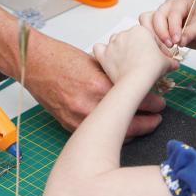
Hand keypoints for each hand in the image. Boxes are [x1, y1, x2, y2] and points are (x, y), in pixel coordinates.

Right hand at [24, 33, 165, 136]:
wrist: (34, 64)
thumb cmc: (61, 59)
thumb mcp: (96, 63)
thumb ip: (115, 76)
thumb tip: (136, 83)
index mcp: (100, 86)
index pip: (136, 100)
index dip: (153, 103)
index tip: (161, 103)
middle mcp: (90, 105)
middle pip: (129, 122)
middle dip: (148, 122)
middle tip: (158, 117)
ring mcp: (79, 119)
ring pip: (114, 134)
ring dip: (132, 131)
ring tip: (144, 124)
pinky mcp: (70, 126)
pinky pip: (97, 135)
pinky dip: (111, 134)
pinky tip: (121, 129)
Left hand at [93, 26, 178, 84]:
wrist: (136, 80)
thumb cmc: (150, 69)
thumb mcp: (167, 63)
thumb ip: (171, 61)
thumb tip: (175, 64)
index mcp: (140, 30)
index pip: (149, 38)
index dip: (155, 49)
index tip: (157, 58)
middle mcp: (125, 33)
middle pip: (131, 38)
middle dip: (136, 48)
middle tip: (143, 61)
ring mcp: (112, 43)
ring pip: (115, 41)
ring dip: (120, 48)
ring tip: (127, 60)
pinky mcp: (103, 54)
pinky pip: (98, 48)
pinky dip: (102, 52)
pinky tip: (109, 58)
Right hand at [139, 0, 195, 49]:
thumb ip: (191, 33)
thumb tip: (179, 41)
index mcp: (181, 1)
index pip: (172, 13)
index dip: (173, 28)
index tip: (177, 41)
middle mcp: (169, 6)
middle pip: (156, 17)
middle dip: (161, 33)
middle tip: (171, 45)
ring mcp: (163, 16)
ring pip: (149, 23)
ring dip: (154, 36)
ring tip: (166, 48)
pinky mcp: (160, 27)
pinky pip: (150, 31)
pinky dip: (154, 40)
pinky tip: (163, 49)